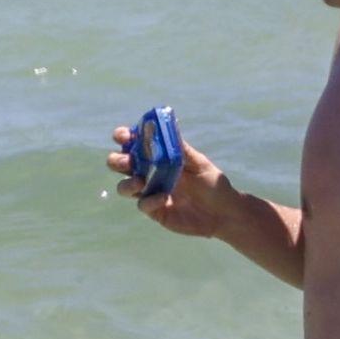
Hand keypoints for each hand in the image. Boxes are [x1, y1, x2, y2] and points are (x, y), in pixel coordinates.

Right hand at [108, 124, 234, 237]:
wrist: (223, 212)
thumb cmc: (211, 184)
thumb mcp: (198, 163)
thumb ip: (181, 148)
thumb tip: (169, 127)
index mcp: (156, 156)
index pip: (132, 144)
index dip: (123, 137)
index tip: (124, 136)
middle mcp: (148, 173)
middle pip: (119, 164)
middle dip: (117, 160)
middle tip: (127, 162)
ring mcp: (149, 192)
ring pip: (124, 187)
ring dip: (127, 183)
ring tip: (140, 181)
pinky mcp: (154, 211)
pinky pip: (143, 205)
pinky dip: (150, 200)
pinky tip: (164, 198)